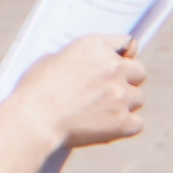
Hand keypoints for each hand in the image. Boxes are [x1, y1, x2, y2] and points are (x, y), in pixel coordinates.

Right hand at [0, 33, 146, 152]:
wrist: (33, 120)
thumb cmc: (35, 91)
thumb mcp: (52, 60)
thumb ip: (78, 60)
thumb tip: (89, 69)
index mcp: (95, 46)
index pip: (125, 43)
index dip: (122, 56)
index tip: (119, 64)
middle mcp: (113, 66)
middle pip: (138, 71)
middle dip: (127, 81)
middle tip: (109, 93)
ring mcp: (120, 93)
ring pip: (137, 99)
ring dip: (124, 106)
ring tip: (100, 114)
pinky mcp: (122, 120)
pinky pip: (136, 124)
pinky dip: (124, 128)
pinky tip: (106, 129)